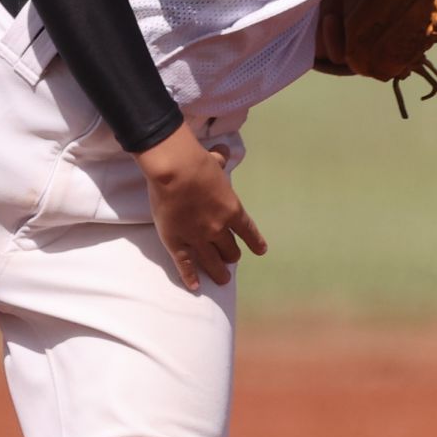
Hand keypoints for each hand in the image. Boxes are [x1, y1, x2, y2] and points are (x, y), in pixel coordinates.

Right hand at [136, 125, 267, 290]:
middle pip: (230, 251)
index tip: (260, 250)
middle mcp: (218, 228)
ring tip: (221, 280)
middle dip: (232, 257)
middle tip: (230, 260)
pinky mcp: (177, 242)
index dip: (255, 242)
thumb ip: (221, 159)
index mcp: (231, 209)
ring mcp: (198, 238)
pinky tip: (196, 287)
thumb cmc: (197, 162)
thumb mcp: (214, 161)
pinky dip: (191, 277)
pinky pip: (186, 265)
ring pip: (212, 262)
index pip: (248, 231)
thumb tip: (224, 149)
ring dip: (218, 273)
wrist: (175, 170)